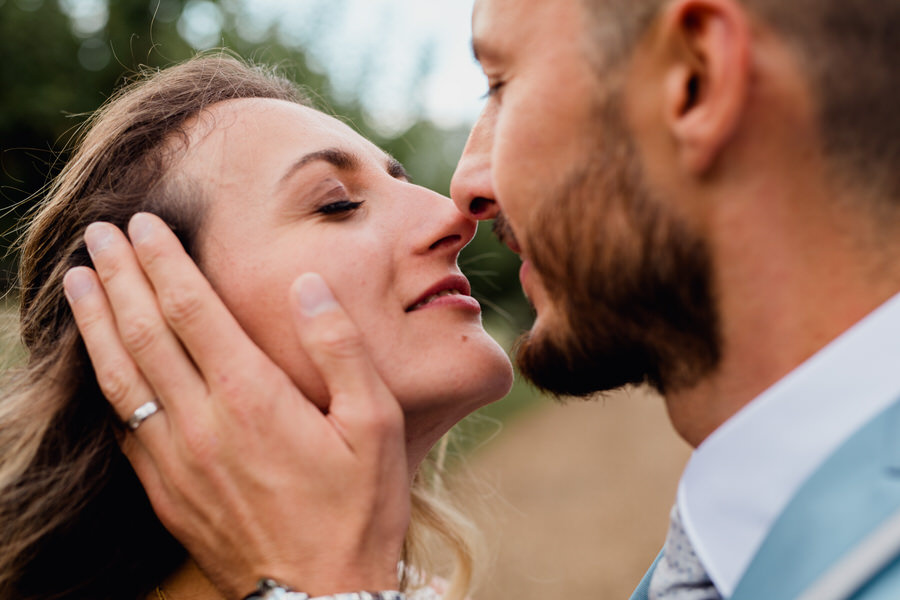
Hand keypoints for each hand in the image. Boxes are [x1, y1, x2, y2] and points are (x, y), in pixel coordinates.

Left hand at [63, 212, 409, 597]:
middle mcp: (203, 422)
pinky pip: (123, 426)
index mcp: (254, 397)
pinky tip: (97, 364)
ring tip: (75, 283)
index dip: (163, 262)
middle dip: (119, 277)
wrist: (322, 596)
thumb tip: (306, 287)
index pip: (192, 311)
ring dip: (95, 323)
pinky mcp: (167, 491)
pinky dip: (104, 383)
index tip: (142, 224)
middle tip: (96, 235)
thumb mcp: (375, 424)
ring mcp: (177, 459)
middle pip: (146, 333)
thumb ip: (339, 349)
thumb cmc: (358, 508)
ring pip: (121, 377)